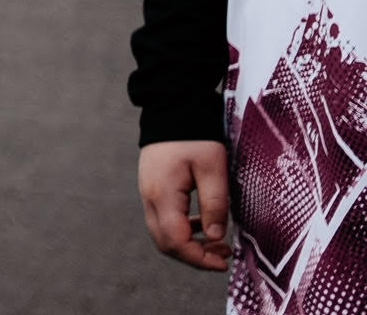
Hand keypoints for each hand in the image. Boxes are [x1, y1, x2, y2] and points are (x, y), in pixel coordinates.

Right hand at [138, 141, 231, 271]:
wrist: (171, 109)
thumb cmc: (195, 136)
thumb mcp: (213, 169)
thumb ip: (214, 204)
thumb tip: (216, 237)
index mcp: (162, 194)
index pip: (176, 240)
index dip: (200, 258)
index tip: (224, 262)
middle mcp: (149, 198)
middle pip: (164, 243)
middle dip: (194, 256)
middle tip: (223, 256)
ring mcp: (147, 193)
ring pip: (162, 234)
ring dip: (188, 244)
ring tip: (217, 242)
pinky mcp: (152, 189)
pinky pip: (163, 220)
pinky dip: (182, 231)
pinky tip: (203, 225)